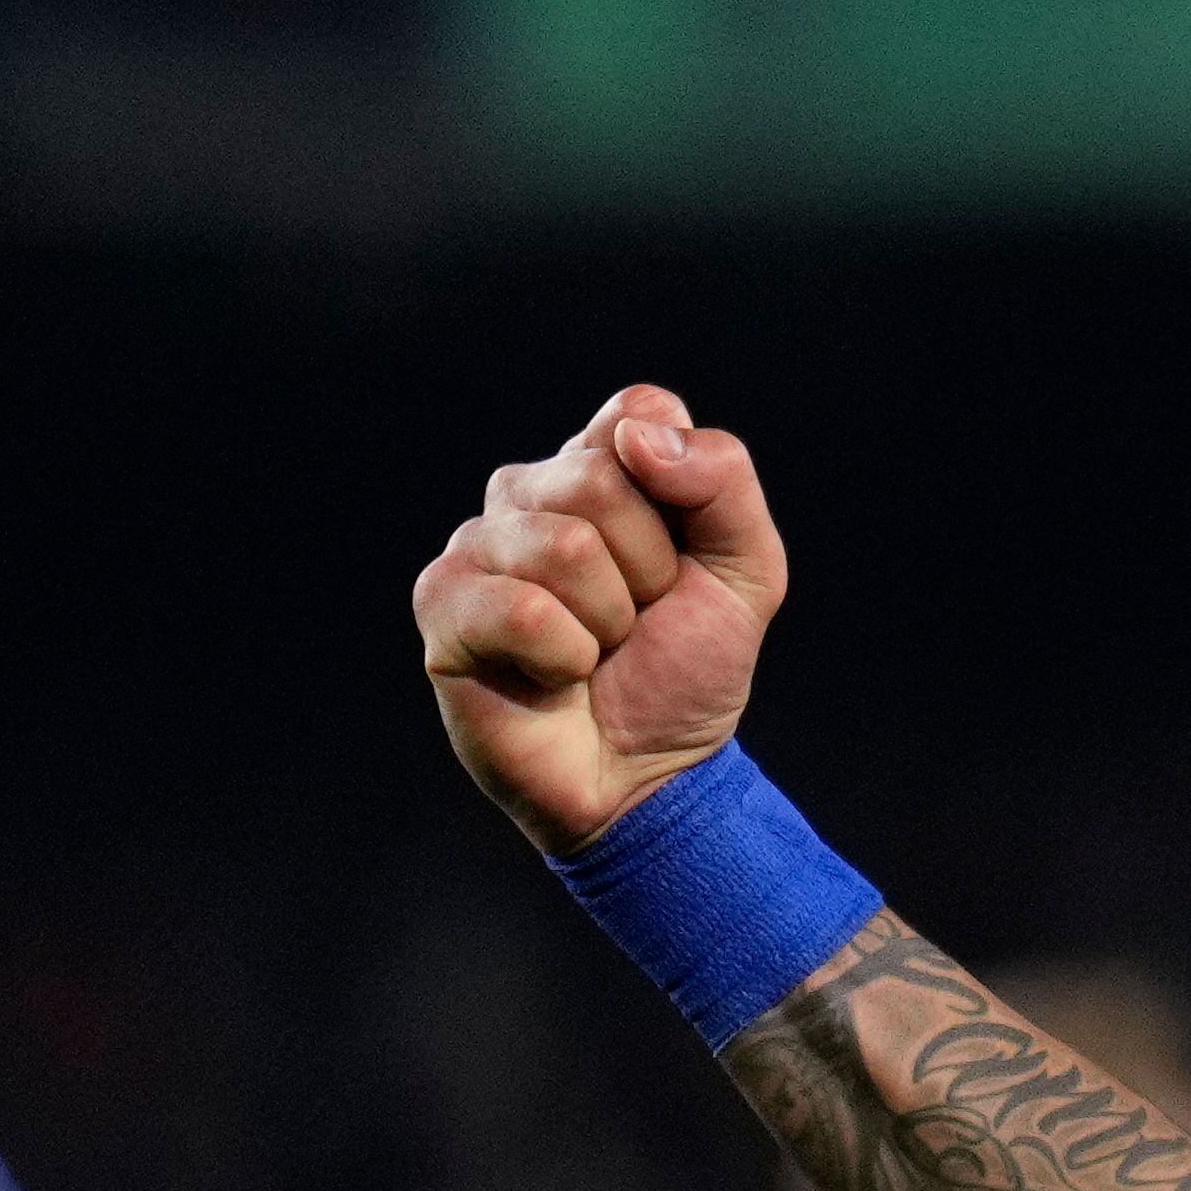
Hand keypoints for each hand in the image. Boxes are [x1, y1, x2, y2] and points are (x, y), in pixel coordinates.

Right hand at [411, 388, 786, 853]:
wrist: (650, 776)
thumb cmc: (685, 672)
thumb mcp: (747, 571)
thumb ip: (723, 480)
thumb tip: (636, 438)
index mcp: (597, 468)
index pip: (637, 414)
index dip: (678, 490)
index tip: (681, 558)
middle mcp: (529, 495)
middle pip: (600, 478)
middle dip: (647, 571)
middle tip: (635, 622)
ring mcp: (477, 546)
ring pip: (562, 544)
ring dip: (607, 621)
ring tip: (595, 652)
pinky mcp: (443, 605)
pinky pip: (518, 607)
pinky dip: (563, 657)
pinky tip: (554, 677)